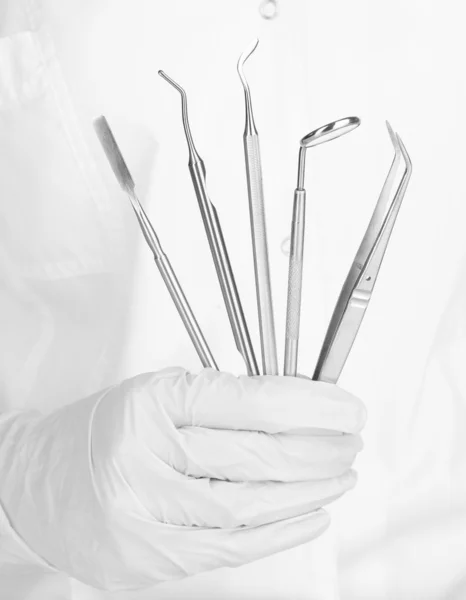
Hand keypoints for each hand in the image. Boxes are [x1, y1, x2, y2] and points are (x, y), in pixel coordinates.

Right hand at [0, 368, 365, 591]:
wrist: (41, 483)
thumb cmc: (104, 431)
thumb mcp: (158, 393)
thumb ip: (223, 400)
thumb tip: (298, 407)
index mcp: (153, 403)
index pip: (252, 400)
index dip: (311, 404)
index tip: (345, 405)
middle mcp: (149, 457)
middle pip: (259, 456)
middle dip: (320, 448)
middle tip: (350, 440)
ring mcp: (149, 513)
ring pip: (252, 506)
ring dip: (310, 491)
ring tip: (341, 474)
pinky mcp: (152, 557)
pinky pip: (231, 548)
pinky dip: (281, 533)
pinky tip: (312, 515)